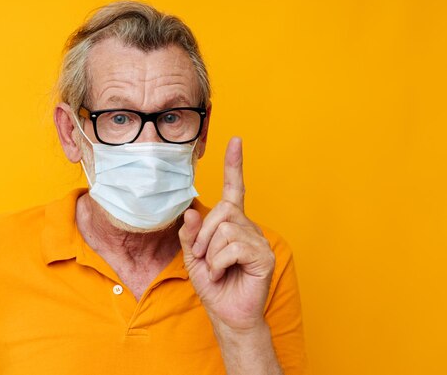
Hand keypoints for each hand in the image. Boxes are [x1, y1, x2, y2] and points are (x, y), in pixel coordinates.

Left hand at [179, 137, 275, 333]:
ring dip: (211, 253)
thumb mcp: (193, 257)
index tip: (235, 140)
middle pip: (223, 210)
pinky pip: (232, 247)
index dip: (234, 165)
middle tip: (203, 258)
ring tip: (215, 269)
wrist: (227, 314)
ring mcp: (259, 241)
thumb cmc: (213, 285)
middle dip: (204, 235)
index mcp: (233, 223)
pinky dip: (219, 263)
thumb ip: (191, 234)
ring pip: (225, 229)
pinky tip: (223, 274)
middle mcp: (249, 227)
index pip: (235, 189)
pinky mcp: (264, 256)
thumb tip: (191, 212)